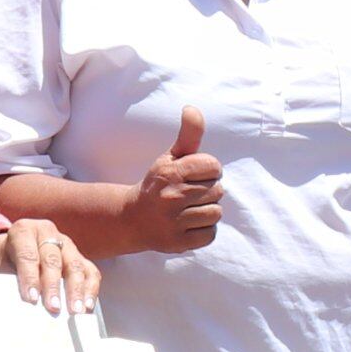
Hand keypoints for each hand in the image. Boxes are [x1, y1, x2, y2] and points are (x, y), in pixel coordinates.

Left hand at [0, 215, 100, 314]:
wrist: (14, 251)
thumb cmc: (6, 261)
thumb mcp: (0, 267)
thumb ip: (10, 281)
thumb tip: (22, 306)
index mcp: (23, 231)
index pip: (28, 255)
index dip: (30, 278)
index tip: (32, 298)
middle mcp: (47, 232)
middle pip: (53, 260)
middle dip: (53, 286)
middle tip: (53, 307)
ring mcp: (66, 243)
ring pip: (75, 265)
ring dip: (76, 290)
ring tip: (75, 311)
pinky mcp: (79, 256)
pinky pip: (90, 271)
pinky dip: (90, 288)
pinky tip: (87, 305)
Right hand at [128, 107, 224, 252]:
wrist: (132, 219)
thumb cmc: (159, 184)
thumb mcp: (170, 157)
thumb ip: (188, 134)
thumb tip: (192, 108)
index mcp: (170, 172)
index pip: (213, 165)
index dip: (209, 169)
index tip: (195, 175)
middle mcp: (171, 197)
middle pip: (218, 190)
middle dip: (207, 190)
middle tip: (189, 194)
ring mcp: (173, 222)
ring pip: (216, 213)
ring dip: (207, 211)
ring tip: (190, 209)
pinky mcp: (177, 244)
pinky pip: (210, 234)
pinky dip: (204, 230)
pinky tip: (189, 224)